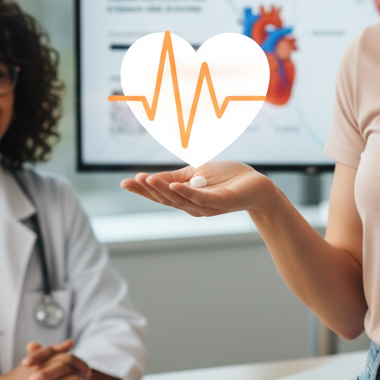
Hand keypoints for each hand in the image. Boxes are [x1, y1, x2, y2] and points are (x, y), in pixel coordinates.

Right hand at [119, 160, 273, 217]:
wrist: (255, 183)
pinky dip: (187, 192)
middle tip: (131, 181)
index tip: (124, 182)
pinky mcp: (221, 202)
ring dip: (163, 189)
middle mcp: (193, 207)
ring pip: (180, 200)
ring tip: (147, 179)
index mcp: (186, 199)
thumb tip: (150, 177)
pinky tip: (174, 185)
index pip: (160, 195)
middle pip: (166, 200)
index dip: (142, 190)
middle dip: (148, 191)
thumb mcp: (195, 172)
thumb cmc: (226, 177)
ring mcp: (206, 207)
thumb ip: (175, 176)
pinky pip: (201, 198)